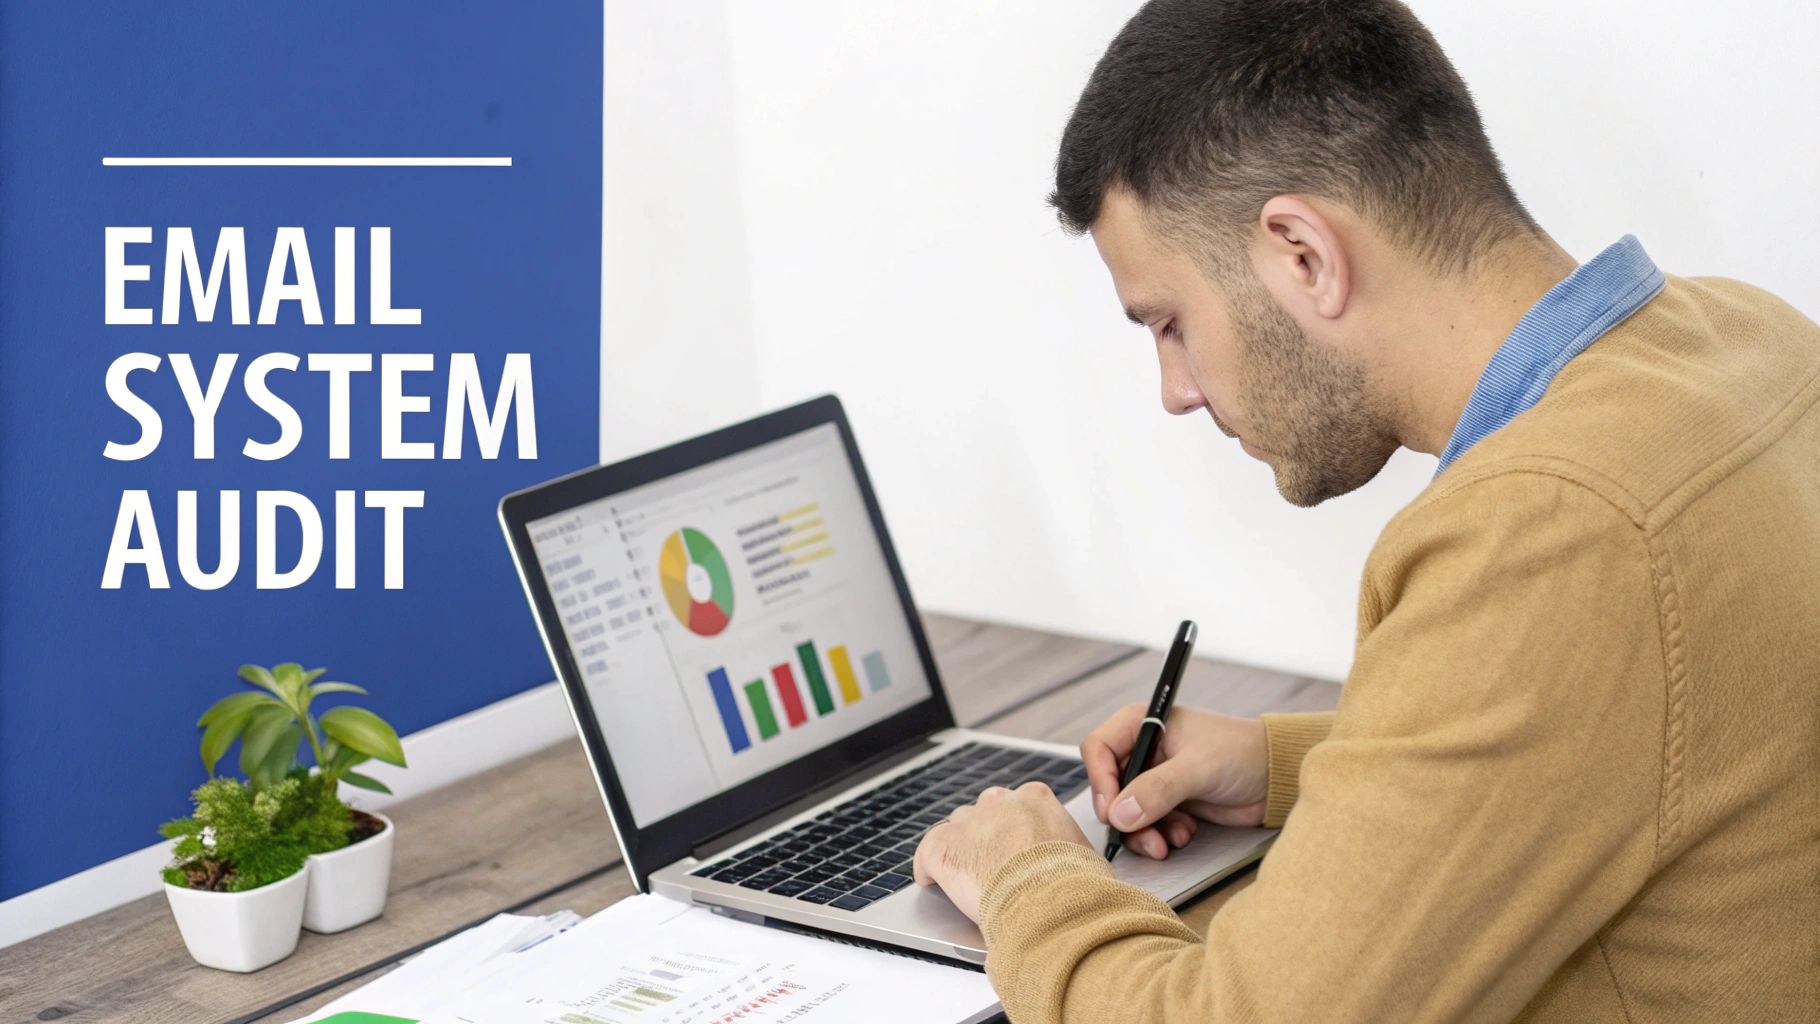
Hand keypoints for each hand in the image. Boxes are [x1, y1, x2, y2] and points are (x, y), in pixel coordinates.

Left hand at [912, 781, 1091, 922]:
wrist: (1048, 902)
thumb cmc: (1074, 885)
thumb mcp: (1084, 855)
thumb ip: (1068, 848)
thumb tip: (1075, 864)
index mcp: (1036, 799)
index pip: (1018, 802)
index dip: (1014, 827)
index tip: (1016, 845)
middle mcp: (999, 803)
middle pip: (984, 811)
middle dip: (986, 834)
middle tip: (993, 863)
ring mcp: (969, 824)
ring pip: (956, 830)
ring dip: (961, 850)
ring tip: (967, 878)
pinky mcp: (944, 847)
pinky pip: (927, 853)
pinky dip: (928, 868)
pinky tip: (932, 881)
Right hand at [1081, 704, 1268, 858]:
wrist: (1279, 776)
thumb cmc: (1243, 753)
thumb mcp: (1198, 768)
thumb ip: (1157, 789)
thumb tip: (1119, 814)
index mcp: (1143, 724)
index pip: (1098, 749)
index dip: (1100, 781)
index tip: (1113, 811)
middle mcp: (1144, 749)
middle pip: (1110, 786)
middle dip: (1124, 816)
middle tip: (1141, 835)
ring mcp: (1156, 777)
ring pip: (1127, 811)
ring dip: (1143, 832)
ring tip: (1165, 844)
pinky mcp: (1170, 802)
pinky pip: (1149, 824)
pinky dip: (1161, 835)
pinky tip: (1185, 834)